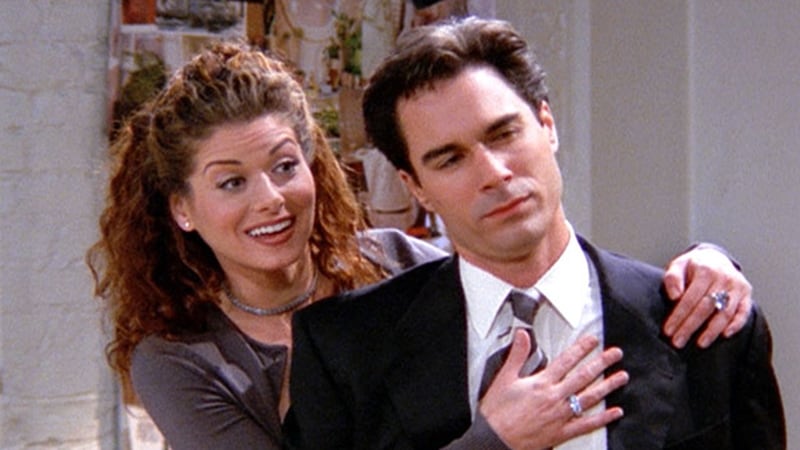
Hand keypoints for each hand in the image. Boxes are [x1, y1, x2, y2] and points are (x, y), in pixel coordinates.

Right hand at [479, 332, 628, 449]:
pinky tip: (614, 412)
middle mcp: (554, 397)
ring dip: (607, 386)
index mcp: (541, 383)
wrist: (495, 439)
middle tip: (615, 354)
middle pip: (583, 376)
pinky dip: (602, 418)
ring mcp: (560, 415)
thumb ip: (517, 355)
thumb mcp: (503, 378)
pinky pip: (586, 424)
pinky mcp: (561, 432)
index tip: (593, 340)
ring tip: (621, 377)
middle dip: (601, 363)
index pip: (566, 360)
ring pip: (589, 398)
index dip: (581, 348)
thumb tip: (522, 335)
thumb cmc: (497, 412)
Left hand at [663, 245, 752, 347]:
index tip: (668, 330)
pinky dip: (736, 325)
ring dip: (712, 331)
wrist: (715, 257)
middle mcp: (723, 278)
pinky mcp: (746, 293)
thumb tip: (674, 296)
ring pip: (725, 313)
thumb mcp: (678, 265)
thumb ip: (673, 278)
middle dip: (690, 327)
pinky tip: (724, 335)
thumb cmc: (693, 266)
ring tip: (700, 343)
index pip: (690, 298)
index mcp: (705, 271)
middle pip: (706, 308)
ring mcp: (737, 286)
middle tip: (678, 341)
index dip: (679, 316)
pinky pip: (743, 312)